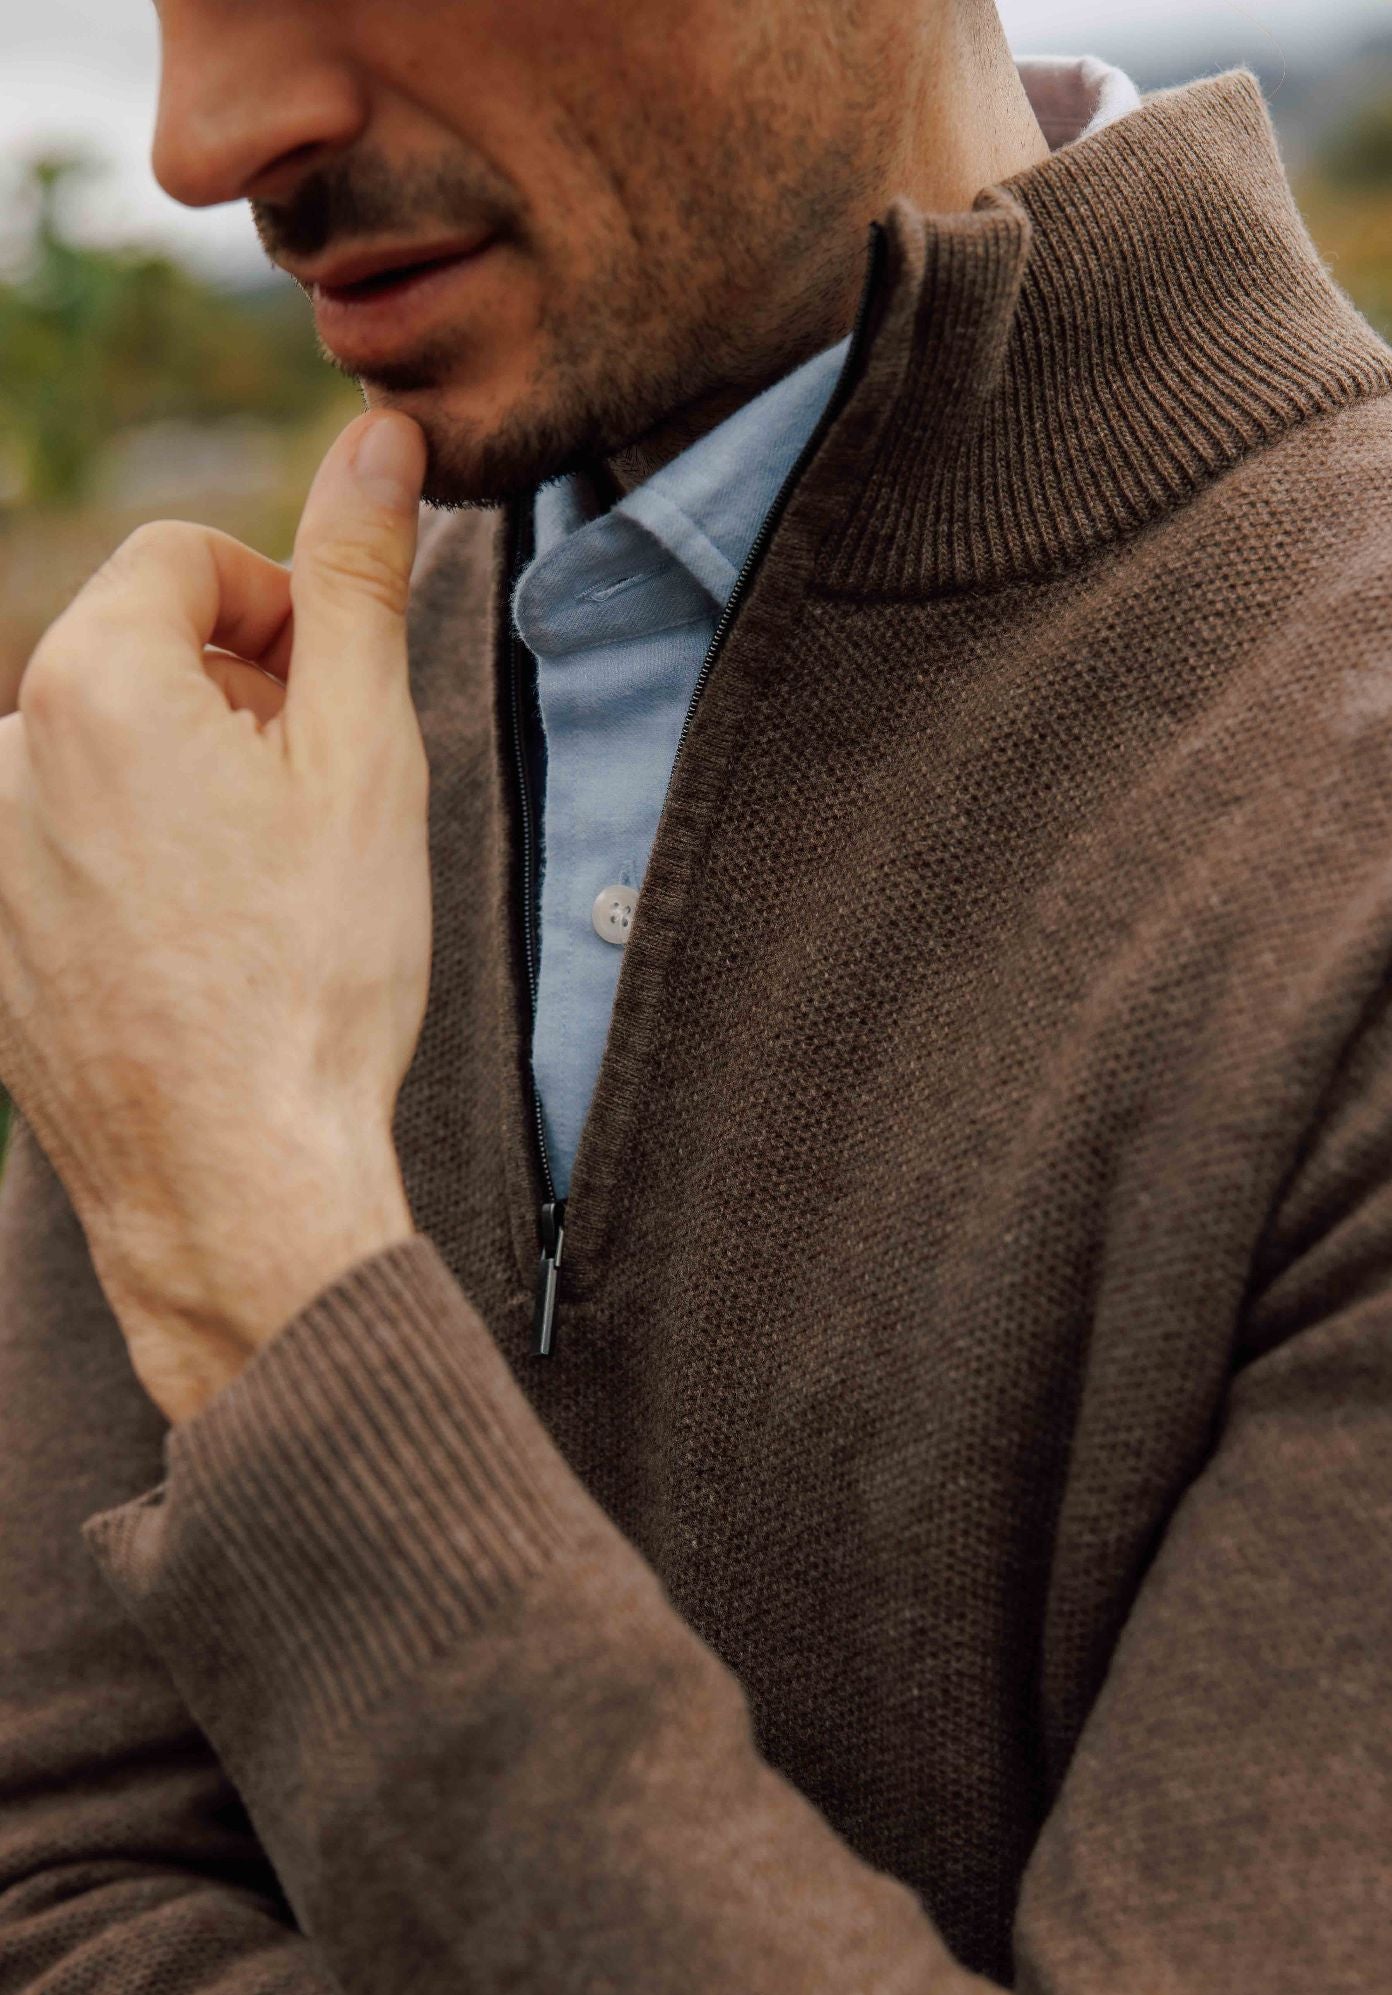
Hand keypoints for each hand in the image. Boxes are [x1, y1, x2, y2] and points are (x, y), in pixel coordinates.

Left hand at [0, 413, 431, 1423]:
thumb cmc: (315, 974)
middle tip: (318, 808)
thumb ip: (358, 580)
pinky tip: (207, 951)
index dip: (281, 607)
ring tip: (263, 894)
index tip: (335, 698)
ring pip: (101, 755)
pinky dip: (137, 864)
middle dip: (235, 698)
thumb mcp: (366, 758)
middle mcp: (4, 754)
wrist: (238, 1183)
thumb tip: (373, 435)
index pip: (182, 559)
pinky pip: (63, 848)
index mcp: (94, 684)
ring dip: (187, 783)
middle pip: (135, 652)